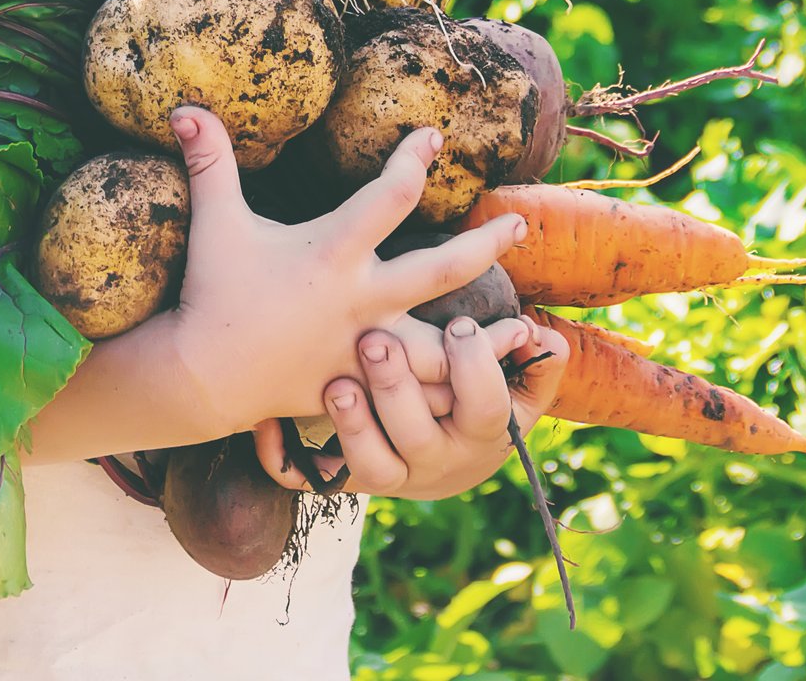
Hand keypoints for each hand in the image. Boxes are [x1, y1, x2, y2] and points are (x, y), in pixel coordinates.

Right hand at [146, 105, 528, 437]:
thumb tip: (185, 106)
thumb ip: (209, 163)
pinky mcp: (362, 385)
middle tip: (519, 222)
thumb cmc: (212, 292)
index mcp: (332, 252)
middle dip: (487, 243)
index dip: (415, 158)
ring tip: (525, 327)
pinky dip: (452, 391)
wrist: (203, 376)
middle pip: (444, 268)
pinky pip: (418, 393)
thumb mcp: (215, 222)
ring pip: (445, 345)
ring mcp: (366, 347)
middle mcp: (361, 298)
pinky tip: (480, 384)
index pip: (391, 194)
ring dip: (487, 337)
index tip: (433, 137)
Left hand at [251, 315, 569, 498]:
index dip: (475, 369)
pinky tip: (263, 423)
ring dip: (351, 425)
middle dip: (397, 391)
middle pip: (417, 437)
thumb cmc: (474, 403)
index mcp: (478, 433)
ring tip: (335, 383)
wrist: (437, 461)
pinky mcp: (339, 478)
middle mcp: (430, 461)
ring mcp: (384, 473)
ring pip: (367, 465)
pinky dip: (281, 456)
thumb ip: (536, 364)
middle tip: (377, 341)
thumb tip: (542, 337)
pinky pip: (304, 479)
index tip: (458, 325)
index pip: (486, 409)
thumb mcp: (515, 389)